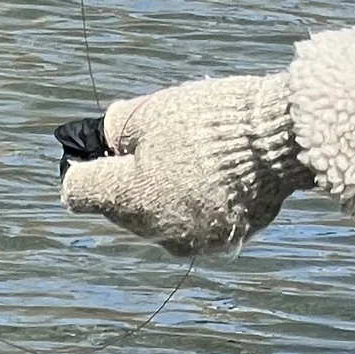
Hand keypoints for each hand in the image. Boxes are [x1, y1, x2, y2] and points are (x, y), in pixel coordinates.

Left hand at [59, 71, 308, 255]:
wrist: (277, 141)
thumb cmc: (210, 120)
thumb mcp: (153, 111)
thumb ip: (117, 128)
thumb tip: (102, 137)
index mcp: (125, 196)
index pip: (77, 190)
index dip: (85, 165)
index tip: (106, 147)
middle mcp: (150, 229)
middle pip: (119, 207)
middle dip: (130, 179)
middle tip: (160, 143)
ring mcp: (186, 240)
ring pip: (156, 218)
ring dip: (163, 194)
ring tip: (195, 158)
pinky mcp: (219, 242)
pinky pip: (192, 225)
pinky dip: (197, 205)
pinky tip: (219, 177)